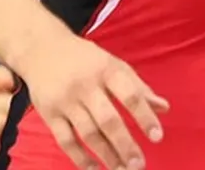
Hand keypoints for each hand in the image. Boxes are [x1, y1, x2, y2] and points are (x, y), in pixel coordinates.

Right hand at [23, 33, 167, 169]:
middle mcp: (84, 85)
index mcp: (105, 70)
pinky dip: (80, 159)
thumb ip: (138, 87)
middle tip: (139, 165)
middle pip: (108, 119)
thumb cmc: (83, 59)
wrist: (40, 48)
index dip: (145, 117)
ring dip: (107, 155)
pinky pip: (66, 140)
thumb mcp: (112, 64)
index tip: (157, 137)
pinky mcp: (49, 113)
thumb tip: (164, 108)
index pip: (129, 95)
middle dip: (125, 145)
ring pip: (88, 133)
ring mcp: (65, 100)